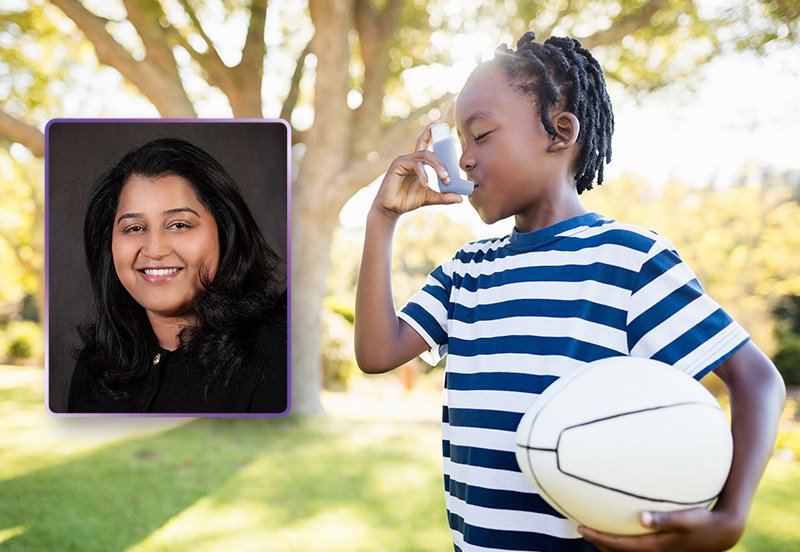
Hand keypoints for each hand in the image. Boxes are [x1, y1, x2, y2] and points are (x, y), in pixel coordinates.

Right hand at [372, 124, 461, 217]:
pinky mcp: (397, 165)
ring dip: (437, 167)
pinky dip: (423, 174)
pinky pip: (415, 165)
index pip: (424, 142)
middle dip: (442, 163)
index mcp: (417, 162)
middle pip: (430, 152)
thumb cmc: (408, 200)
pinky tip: (425, 185)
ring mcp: (403, 160)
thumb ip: (444, 196)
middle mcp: (410, 158)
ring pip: (424, 156)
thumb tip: (460, 198)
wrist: (391, 209)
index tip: (440, 124)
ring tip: (444, 180)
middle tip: (449, 178)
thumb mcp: (430, 198)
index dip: (430, 131)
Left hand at [578, 508, 743, 551]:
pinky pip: (635, 546)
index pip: (619, 545)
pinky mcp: (663, 548)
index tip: (581, 528)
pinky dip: (622, 541)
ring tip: (593, 529)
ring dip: (608, 543)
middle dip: (598, 542)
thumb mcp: (685, 518)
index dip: (598, 538)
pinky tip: (618, 528)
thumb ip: (664, 519)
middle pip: (618, 551)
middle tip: (580, 528)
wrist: (722, 533)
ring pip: (626, 551)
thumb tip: (641, 518)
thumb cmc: (703, 521)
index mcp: (656, 546)